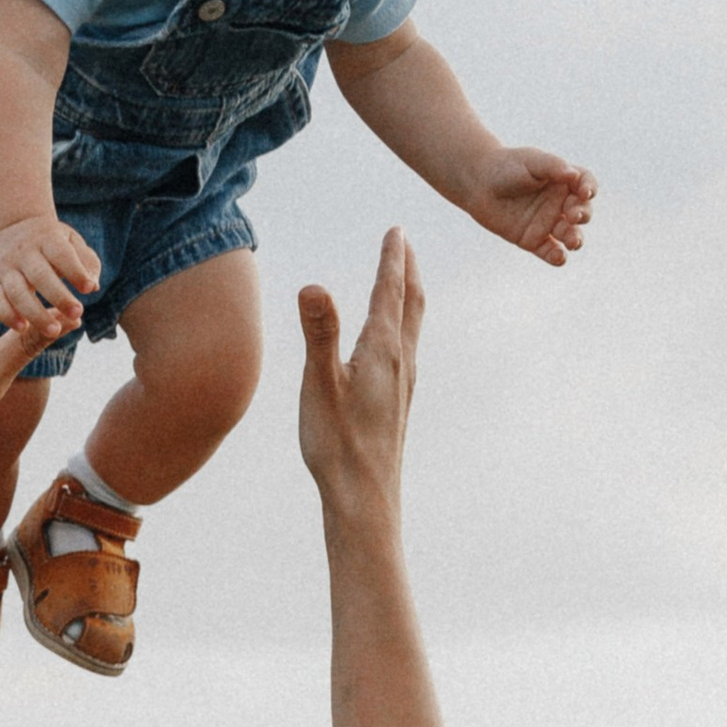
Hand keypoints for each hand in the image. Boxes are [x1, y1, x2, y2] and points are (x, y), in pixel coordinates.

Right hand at [0, 211, 100, 339]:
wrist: (12, 229)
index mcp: (47, 239)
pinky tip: (23, 329)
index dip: (75, 271)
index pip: (61, 255)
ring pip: (17, 291)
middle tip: (77, 314)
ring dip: (35, 313)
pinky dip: (6, 315)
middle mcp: (23, 253)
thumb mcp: (72, 242)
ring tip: (54, 331)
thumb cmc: (52, 243)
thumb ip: (87, 262)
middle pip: (39, 275)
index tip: (89, 289)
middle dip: (58, 296)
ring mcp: (5, 268)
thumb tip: (93, 286)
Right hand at [297, 227, 422, 514]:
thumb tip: (313, 286)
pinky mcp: (398, 403)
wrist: (365, 498)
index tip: (396, 229)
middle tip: (403, 240)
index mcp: (382, 351)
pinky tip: (394, 340)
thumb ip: (319, 334)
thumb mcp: (320, 385)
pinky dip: (403, 325)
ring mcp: (403, 383)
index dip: (392, 257)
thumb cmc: (338, 444)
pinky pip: (407, 349)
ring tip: (404, 278)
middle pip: (410, 302)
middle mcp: (400, 362)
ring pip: (412, 326)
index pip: (389, 291)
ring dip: (408, 295)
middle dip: (406, 268)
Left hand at [462, 146, 595, 265]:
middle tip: (573, 215)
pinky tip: (559, 257)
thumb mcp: (531, 161)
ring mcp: (547, 223)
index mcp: (562, 180)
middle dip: (582, 215)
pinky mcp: (533, 240)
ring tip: (572, 242)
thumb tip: (574, 175)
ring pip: (569, 235)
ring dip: (575, 239)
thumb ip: (553, 166)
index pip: (585, 184)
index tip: (585, 192)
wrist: (478, 183)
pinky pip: (549, 251)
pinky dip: (557, 257)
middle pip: (581, 212)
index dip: (589, 188)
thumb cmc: (505, 166)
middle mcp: (558, 203)